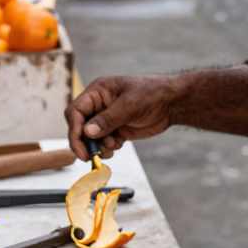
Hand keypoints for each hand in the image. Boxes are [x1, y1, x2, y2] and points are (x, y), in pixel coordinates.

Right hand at [65, 75, 179, 160]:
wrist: (172, 102)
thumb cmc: (152, 94)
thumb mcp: (129, 105)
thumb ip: (107, 119)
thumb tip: (86, 132)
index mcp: (98, 91)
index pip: (75, 112)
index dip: (74, 130)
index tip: (81, 147)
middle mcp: (99, 105)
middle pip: (80, 127)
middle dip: (86, 142)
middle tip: (92, 156)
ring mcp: (107, 118)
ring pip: (91, 138)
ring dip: (99, 146)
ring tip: (114, 145)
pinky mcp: (116, 129)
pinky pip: (103, 143)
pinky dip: (108, 147)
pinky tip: (120, 143)